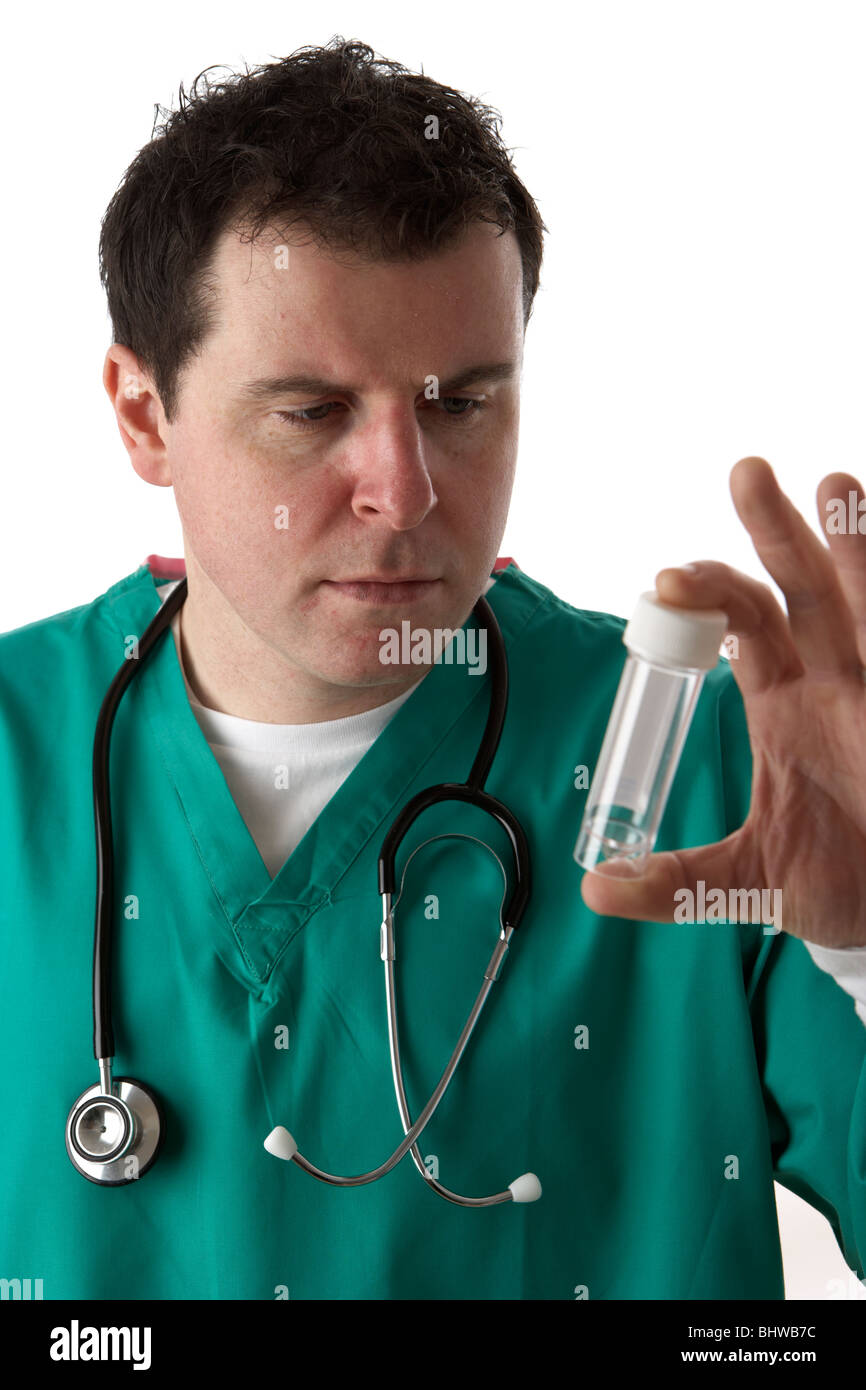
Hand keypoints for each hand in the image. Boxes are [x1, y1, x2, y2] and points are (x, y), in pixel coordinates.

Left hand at [579, 457, 865, 947]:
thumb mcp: (748, 883)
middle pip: (800, 590)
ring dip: (855, 545)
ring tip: (838, 484)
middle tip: (745, 471)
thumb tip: (595, 888)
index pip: (741, 625)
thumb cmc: (834, 881)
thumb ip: (677, 883)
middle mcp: (833, 680)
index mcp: (782, 701)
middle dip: (775, 533)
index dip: (707, 598)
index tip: (664, 582)